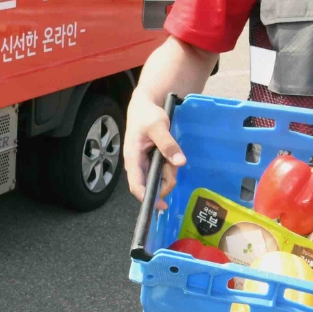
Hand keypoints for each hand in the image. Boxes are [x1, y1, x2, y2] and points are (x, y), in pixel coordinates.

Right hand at [125, 91, 186, 205]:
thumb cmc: (147, 115)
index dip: (147, 198)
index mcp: (133, 158)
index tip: (161, 206)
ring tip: (172, 154)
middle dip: (166, 180)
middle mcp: (137, 165)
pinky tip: (171, 156)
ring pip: (159, 179)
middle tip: (173, 164)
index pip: (136, 185)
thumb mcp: (158, 127)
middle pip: (151, 185)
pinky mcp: (152, 162)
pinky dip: (170, 167)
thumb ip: (168, 144)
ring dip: (170, 172)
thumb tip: (180, 162)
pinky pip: (163, 172)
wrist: (146, 105)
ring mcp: (145, 164)